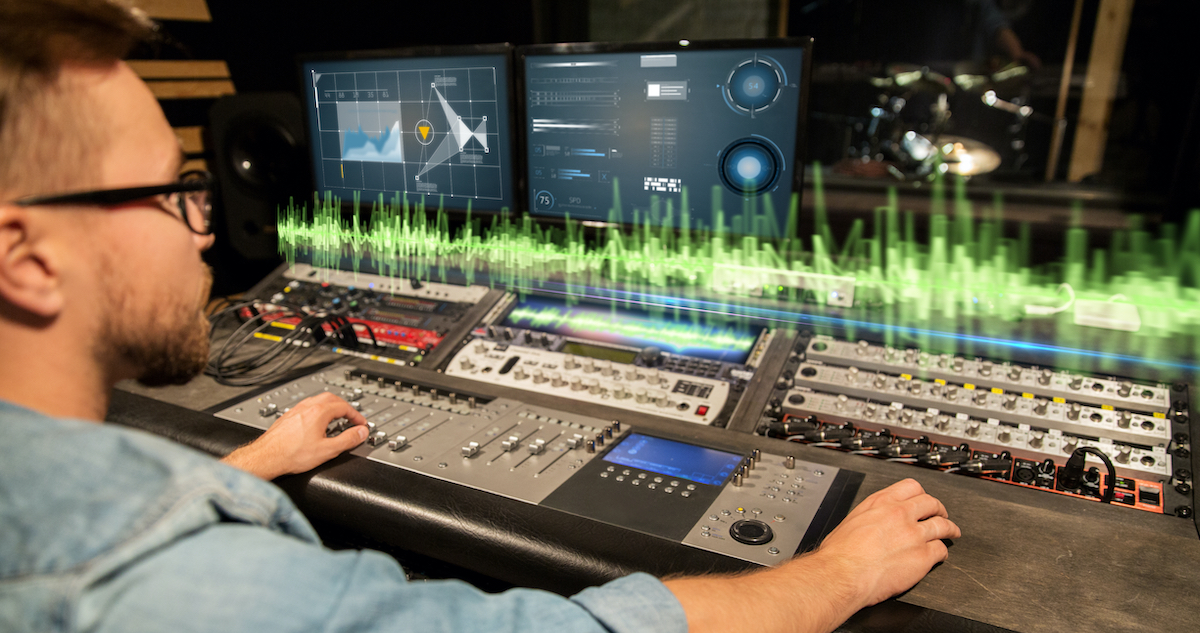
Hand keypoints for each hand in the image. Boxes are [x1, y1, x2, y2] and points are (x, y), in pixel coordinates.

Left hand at [221, 392, 367, 479]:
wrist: (266, 457)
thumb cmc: (291, 454)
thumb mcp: (327, 450)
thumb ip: (348, 440)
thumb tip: (361, 432)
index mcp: (319, 412)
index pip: (344, 407)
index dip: (356, 415)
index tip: (361, 424)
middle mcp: (307, 407)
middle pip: (331, 398)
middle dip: (344, 407)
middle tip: (351, 418)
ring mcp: (296, 410)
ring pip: (318, 400)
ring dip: (331, 407)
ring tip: (336, 419)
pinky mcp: (288, 416)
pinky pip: (307, 407)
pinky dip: (318, 411)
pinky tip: (316, 423)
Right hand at [808, 478, 960, 609]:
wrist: (842, 574)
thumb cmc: (840, 553)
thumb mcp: (852, 520)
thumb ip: (871, 516)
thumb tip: (876, 521)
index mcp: (881, 503)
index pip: (912, 487)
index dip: (921, 494)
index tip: (923, 500)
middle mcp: (900, 514)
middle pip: (931, 503)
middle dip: (939, 509)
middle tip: (941, 514)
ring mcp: (914, 535)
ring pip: (942, 525)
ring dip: (950, 528)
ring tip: (952, 532)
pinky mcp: (922, 556)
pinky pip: (941, 550)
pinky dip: (943, 553)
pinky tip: (940, 555)